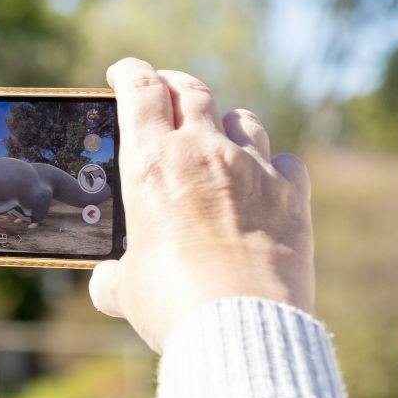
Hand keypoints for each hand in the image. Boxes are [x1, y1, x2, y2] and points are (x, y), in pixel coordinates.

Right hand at [90, 57, 313, 351]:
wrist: (239, 325)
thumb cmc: (170, 302)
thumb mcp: (124, 287)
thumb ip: (113, 274)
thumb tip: (106, 284)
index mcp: (150, 162)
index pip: (139, 88)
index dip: (129, 72)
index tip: (123, 72)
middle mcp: (201, 152)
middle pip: (191, 91)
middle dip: (174, 84)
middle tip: (166, 89)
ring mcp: (252, 169)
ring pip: (242, 119)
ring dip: (226, 121)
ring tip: (220, 134)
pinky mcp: (291, 195)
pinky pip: (286, 162)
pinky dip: (274, 166)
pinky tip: (267, 180)